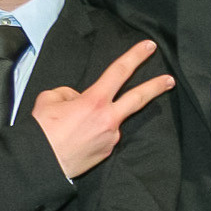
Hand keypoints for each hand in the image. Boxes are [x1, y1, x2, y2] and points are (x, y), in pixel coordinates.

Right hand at [30, 40, 172, 177]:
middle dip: (155, 87)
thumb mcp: (50, 99)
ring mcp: (111, 137)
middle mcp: (108, 119)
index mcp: (94, 101)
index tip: (150, 47)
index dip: (135, 57)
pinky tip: (78, 138)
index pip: (119, 72)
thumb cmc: (42, 130)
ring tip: (73, 127)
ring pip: (110, 120)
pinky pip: (103, 135)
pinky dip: (93, 133)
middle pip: (138, 98)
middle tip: (169, 80)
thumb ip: (69, 93)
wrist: (40, 162)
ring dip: (97, 119)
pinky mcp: (107, 152)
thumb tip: (78, 98)